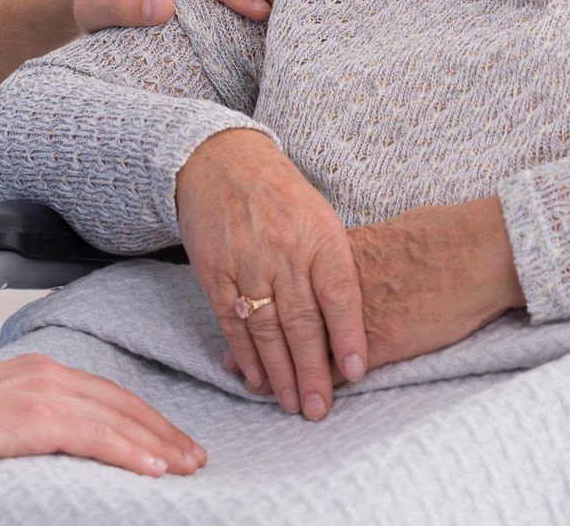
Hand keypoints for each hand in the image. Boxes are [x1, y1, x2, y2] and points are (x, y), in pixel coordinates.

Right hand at [0, 354, 205, 478]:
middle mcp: (49, 373)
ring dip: (158, 444)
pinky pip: (98, 436)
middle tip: (193, 456)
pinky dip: (130, 452)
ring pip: (118, 419)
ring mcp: (44, 393)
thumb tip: (52, 442)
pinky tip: (154, 468)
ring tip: (186, 466)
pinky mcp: (37, 418)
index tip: (169, 439)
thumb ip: (28, 416)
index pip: (107, 393)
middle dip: (162, 430)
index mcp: (40, 369)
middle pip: (122, 402)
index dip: (143, 417)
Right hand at [176, 130, 365, 420]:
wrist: (221, 161)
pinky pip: (231, 321)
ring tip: (291, 403)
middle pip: (302, 322)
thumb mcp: (321, 218)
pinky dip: (245, 353)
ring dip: (279, 372)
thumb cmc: (281, 194)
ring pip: (266, 328)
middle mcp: (284, 250)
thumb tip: (352, 327)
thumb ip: (335, 267)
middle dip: (312, 371)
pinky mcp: (214, 270)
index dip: (348, 336)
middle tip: (319, 408)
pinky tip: (256, 377)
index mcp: (320, 236)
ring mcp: (247, 262)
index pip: (339, 294)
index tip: (355, 373)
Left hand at [219, 199, 526, 379]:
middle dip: (259, 349)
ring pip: (304, 347)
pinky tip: (314, 396)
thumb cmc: (436, 238)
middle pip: (282, 319)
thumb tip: (332, 253)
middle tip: (236, 371)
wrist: (475, 251)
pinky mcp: (380, 341)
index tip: (240, 323)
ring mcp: (354, 315)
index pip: (280, 284)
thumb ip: (351, 250)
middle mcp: (332, 284)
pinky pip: (340, 366)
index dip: (256, 307)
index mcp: (331, 252)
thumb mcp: (380, 236)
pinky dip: (323, 383)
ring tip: (267, 392)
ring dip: (284, 372)